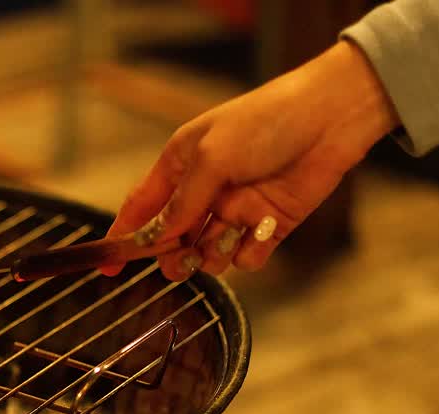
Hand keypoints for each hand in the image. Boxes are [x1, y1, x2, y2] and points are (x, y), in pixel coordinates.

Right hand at [102, 40, 399, 280]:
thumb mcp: (213, 157)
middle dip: (173, 255)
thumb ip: (183, 202)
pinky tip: (262, 232)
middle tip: (182, 259)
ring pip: (207, 254)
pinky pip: (246, 258)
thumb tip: (156, 237)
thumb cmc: (265, 123)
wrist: (330, 119)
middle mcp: (204, 191)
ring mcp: (235, 211)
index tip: (108, 268)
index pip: (140, 209)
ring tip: (231, 234)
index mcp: (180, 165)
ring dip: (214, 253)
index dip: (122, 238)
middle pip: (172, 240)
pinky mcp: (268, 226)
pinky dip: (251, 252)